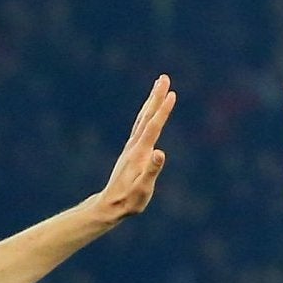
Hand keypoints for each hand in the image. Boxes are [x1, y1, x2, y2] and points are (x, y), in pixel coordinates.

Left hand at [92, 74, 174, 222]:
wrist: (110, 205)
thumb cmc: (129, 201)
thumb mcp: (143, 189)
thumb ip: (151, 171)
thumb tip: (160, 153)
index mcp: (140, 153)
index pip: (154, 127)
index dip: (163, 111)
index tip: (172, 94)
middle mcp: (134, 145)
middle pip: (147, 116)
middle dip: (156, 97)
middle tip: (165, 78)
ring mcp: (132, 147)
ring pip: (143, 118)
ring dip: (151, 101)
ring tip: (159, 85)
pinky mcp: (131, 151)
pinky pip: (140, 126)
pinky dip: (146, 114)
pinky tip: (149, 110)